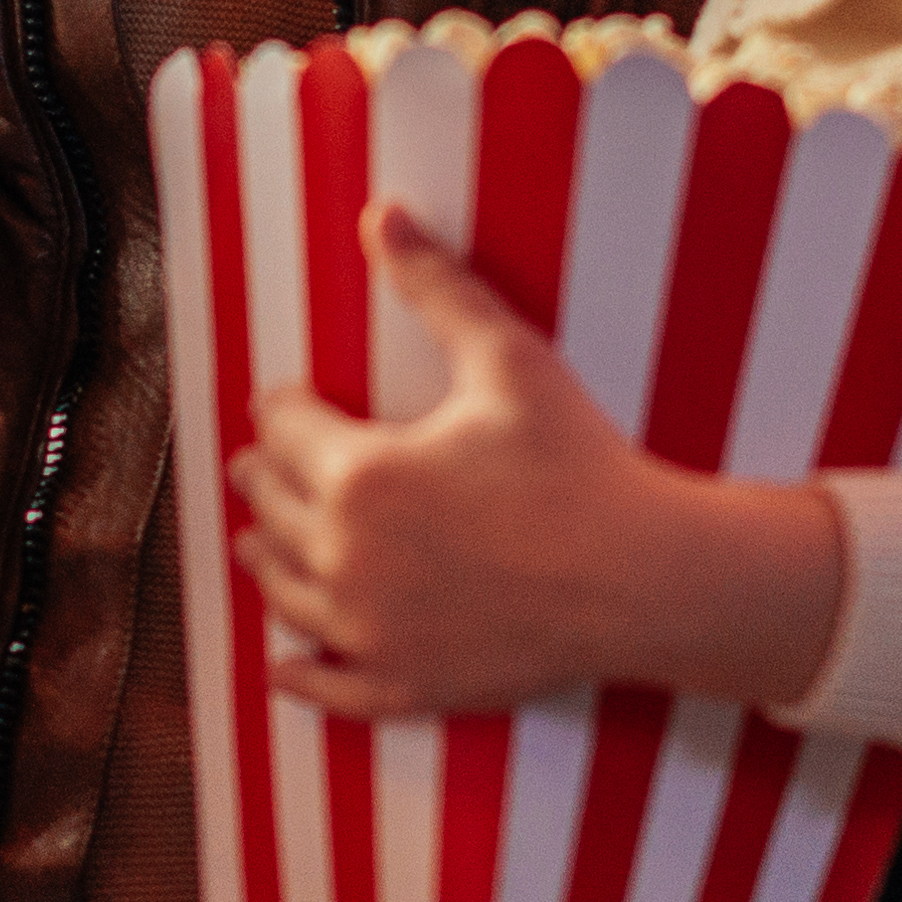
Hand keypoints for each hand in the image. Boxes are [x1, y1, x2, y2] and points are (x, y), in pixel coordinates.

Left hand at [231, 212, 849, 722]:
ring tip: (256, 543)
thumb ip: (436, 285)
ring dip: (266, 561)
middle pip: (274, 510)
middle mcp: (347, 558)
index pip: (285, 432)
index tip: (283, 400)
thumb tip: (381, 214)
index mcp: (359, 475)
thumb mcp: (508, 359)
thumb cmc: (582, 464)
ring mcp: (372, 630)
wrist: (645, 578)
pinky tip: (283, 668)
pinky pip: (331, 687)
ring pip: (286, 593)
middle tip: (258, 463)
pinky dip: (301, 677)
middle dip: (265, 478)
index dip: (280, 408)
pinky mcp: (408, 684)